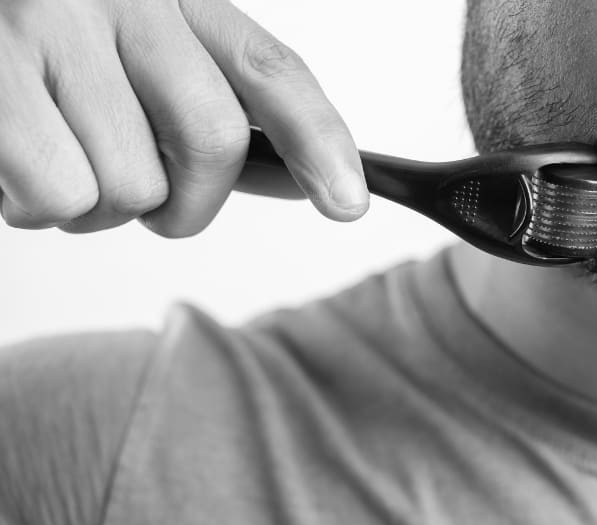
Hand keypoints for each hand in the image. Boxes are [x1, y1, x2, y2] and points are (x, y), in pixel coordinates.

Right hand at [0, 0, 369, 235]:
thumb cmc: (54, 59)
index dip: (321, 141)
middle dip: (188, 206)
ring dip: (100, 209)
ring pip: (134, 185)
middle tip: (150, 204)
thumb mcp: (141, 65)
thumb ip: (211, 115)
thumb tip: (299, 181)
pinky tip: (16, 166)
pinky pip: (60, 194)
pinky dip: (39, 208)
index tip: (348, 203)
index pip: (271, 70)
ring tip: (59, 164)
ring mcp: (53, 27)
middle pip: (214, 140)